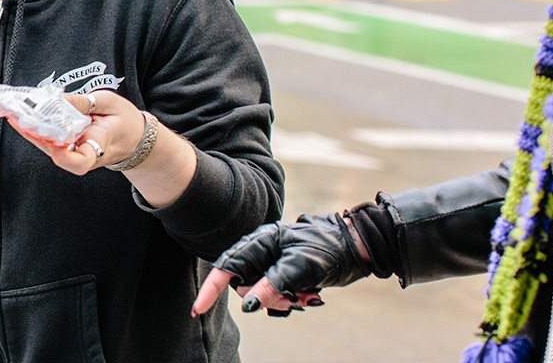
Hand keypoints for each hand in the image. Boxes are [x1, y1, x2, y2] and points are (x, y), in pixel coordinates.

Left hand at [8, 89, 143, 175]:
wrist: (134, 139)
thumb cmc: (125, 121)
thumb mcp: (109, 103)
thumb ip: (82, 102)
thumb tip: (57, 99)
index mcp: (99, 145)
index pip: (80, 162)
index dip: (63, 155)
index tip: (53, 141)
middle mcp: (83, 155)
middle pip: (54, 152)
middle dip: (33, 134)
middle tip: (17, 114)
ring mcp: (74, 154)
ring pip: (47, 146)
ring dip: (29, 130)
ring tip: (13, 110)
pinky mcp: (67, 148)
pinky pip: (49, 141)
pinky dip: (36, 128)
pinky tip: (23, 114)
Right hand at [191, 212, 370, 317]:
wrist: (355, 248)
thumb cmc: (327, 248)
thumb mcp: (300, 267)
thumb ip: (272, 285)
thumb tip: (249, 305)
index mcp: (259, 241)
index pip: (227, 267)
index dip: (211, 289)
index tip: (197, 310)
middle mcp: (261, 253)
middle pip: (245, 287)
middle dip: (267, 299)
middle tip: (294, 299)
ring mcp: (272, 266)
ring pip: (261, 296)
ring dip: (283, 302)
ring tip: (308, 297)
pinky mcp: (284, 277)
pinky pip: (276, 298)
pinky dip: (292, 302)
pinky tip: (311, 296)